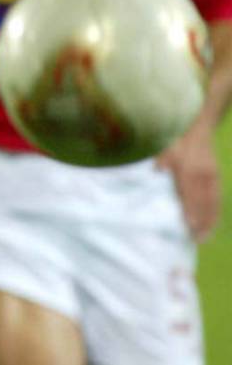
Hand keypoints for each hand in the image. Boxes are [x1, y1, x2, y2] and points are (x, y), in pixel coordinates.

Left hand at [157, 121, 220, 241]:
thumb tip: (155, 177)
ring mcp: (211, 177)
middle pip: (203, 203)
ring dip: (209, 221)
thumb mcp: (163, 153)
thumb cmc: (175, 143)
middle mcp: (202, 175)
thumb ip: (160, 167)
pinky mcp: (216, 178)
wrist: (197, 131)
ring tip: (204, 237)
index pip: (190, 194)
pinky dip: (215, 213)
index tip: (189, 226)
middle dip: (200, 222)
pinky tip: (212, 224)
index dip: (191, 211)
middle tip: (196, 240)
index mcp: (187, 169)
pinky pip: (217, 199)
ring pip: (212, 203)